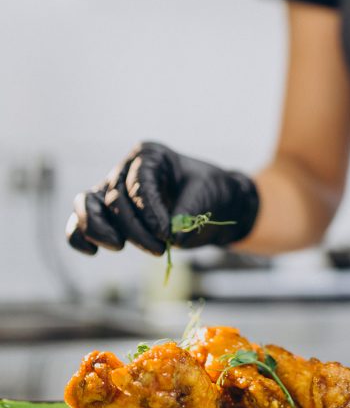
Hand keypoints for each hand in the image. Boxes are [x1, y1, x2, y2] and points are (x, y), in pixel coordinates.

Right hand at [66, 141, 258, 256]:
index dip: (148, 209)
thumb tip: (171, 236)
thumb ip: (188, 213)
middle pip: (115, 197)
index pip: (139, 180)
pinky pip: (79, 222)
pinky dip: (79, 236)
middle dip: (134, 228)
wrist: (212, 205)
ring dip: (97, 227)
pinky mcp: (106, 214)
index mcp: (151, 156)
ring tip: (118, 246)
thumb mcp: (207, 194)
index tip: (165, 233)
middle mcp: (126, 168)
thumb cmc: (209, 192)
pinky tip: (91, 251)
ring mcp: (112, 190)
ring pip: (87, 204)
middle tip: (159, 250)